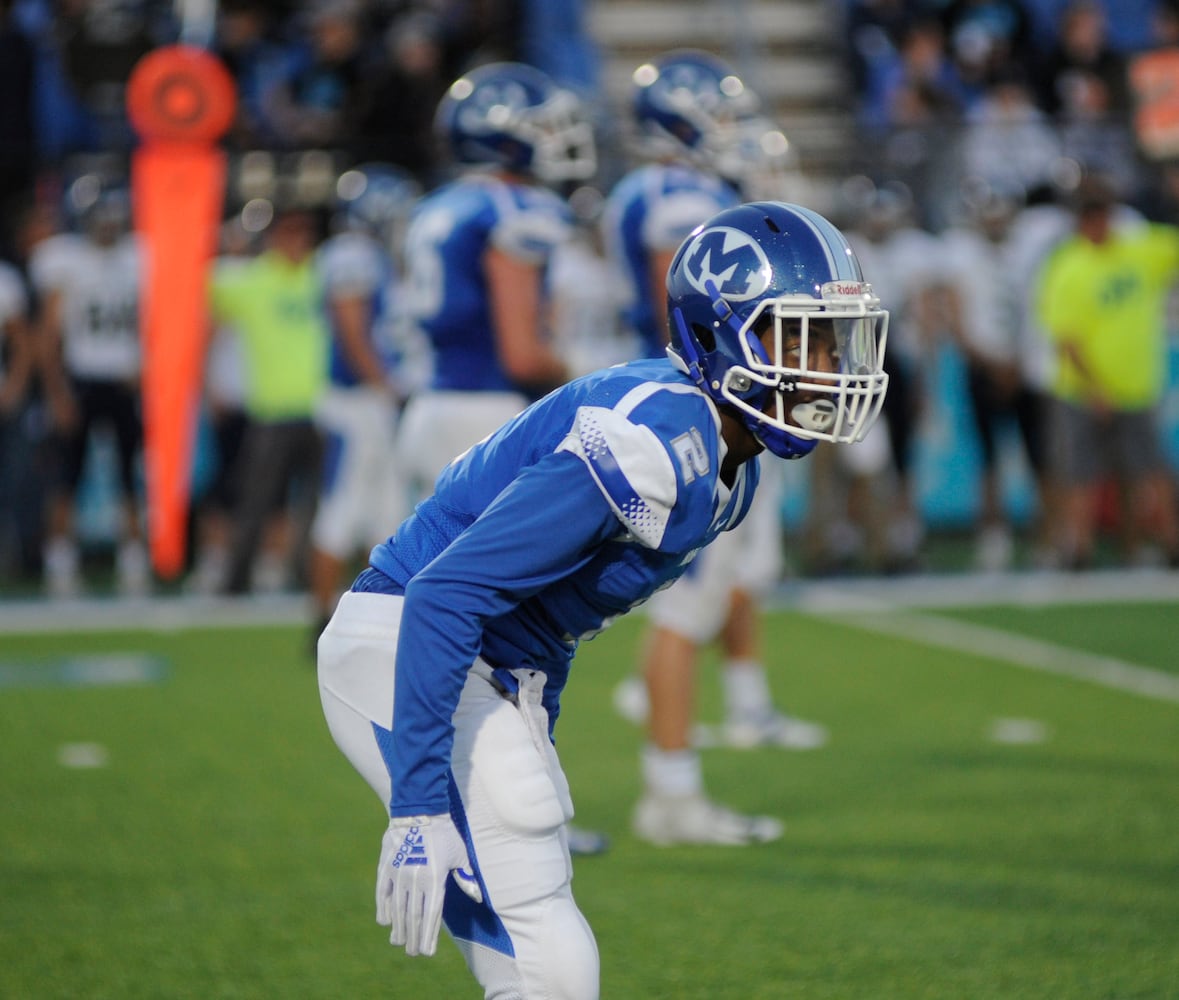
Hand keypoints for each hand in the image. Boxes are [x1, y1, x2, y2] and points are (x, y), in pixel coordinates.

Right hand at [375, 814, 482, 956]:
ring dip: (398, 927)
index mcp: (435, 879)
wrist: (418, 810)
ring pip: (397, 907)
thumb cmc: (444, 833)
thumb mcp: (459, 854)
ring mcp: (398, 873)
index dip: (429, 935)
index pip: (431, 915)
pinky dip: (383, 907)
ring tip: (399, 942)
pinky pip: (382, 892)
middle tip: (413, 953)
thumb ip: (465, 876)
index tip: (427, 952)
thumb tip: (478, 896)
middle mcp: (415, 879)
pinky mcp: (385, 866)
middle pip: (413, 916)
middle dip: (413, 937)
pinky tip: (385, 921)